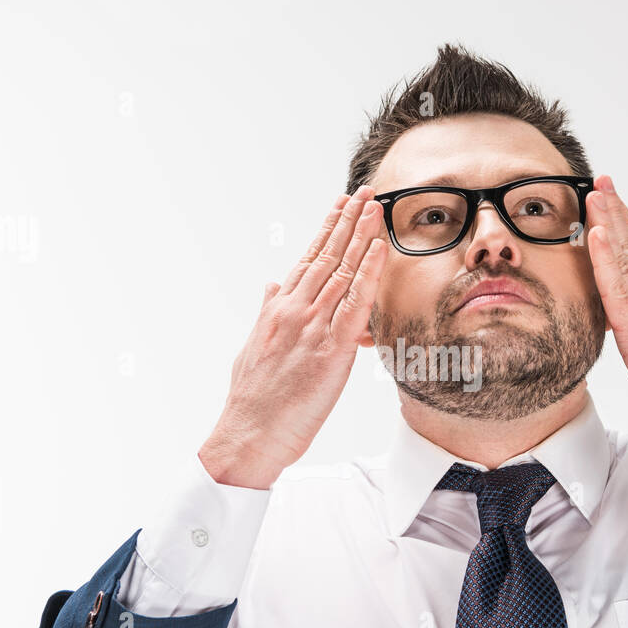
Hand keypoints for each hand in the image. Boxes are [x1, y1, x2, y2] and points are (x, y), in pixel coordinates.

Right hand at [198, 186, 388, 487]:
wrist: (248, 434)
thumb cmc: (252, 401)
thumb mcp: (253, 348)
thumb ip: (266, 313)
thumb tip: (271, 286)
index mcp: (277, 309)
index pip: (307, 260)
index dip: (327, 230)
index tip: (340, 207)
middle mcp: (294, 310)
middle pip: (327, 256)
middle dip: (348, 221)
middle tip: (366, 192)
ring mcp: (312, 326)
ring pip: (342, 271)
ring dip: (362, 236)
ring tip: (376, 207)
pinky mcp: (330, 348)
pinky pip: (355, 303)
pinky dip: (369, 273)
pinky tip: (379, 248)